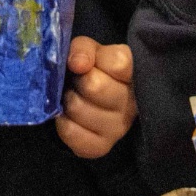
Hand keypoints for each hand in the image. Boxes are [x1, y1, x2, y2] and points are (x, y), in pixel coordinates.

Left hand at [56, 37, 135, 158]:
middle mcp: (131, 103)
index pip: (118, 63)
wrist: (87, 100)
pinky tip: (68, 116)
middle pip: (95, 86)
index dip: (94, 60)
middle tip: (76, 82)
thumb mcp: (88, 50)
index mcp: (133, 73)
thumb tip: (78, 63)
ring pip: (79, 109)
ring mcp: (119, 128)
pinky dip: (62, 122)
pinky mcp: (101, 146)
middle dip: (78, 80)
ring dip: (68, 100)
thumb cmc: (90, 70)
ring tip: (73, 98)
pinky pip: (71, 132)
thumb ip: (83, 48)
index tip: (83, 62)